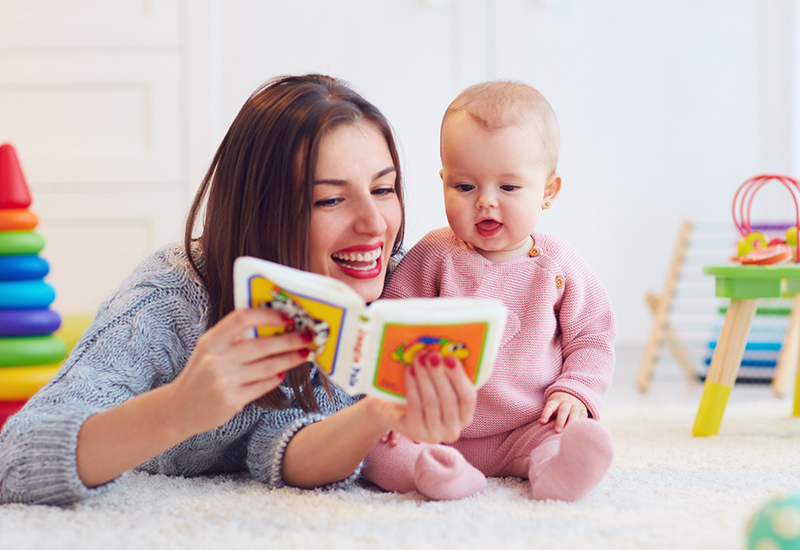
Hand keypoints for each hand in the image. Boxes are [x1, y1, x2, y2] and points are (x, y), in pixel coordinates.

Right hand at [167, 308, 311, 436]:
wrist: (179, 408)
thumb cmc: (201, 374)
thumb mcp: (209, 350)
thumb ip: (234, 338)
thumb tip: (273, 323)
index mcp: (211, 341)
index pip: (242, 319)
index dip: (268, 316)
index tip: (287, 317)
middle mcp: (215, 360)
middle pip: (261, 345)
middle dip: (289, 340)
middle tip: (308, 336)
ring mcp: (224, 382)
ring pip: (267, 367)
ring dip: (290, 359)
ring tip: (304, 354)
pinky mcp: (232, 401)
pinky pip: (262, 386)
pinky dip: (275, 378)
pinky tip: (282, 373)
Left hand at [364, 350, 475, 443]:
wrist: (395, 412)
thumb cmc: (423, 394)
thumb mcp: (439, 386)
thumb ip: (447, 374)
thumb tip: (448, 347)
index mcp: (465, 417)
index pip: (468, 397)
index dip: (459, 377)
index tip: (450, 357)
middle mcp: (453, 430)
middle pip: (449, 399)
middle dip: (440, 374)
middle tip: (432, 354)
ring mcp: (434, 434)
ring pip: (431, 402)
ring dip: (425, 377)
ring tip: (419, 357)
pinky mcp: (415, 432)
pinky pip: (415, 406)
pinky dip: (412, 386)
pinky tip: (409, 370)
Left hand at [538, 391, 586, 432]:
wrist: (571, 394)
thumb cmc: (557, 405)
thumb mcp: (552, 406)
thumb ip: (547, 414)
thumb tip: (540, 423)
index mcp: (556, 401)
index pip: (549, 407)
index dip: (545, 414)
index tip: (541, 422)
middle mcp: (566, 402)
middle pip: (563, 411)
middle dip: (560, 421)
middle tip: (557, 431)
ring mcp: (575, 405)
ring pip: (574, 413)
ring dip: (571, 422)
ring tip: (569, 432)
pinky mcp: (582, 410)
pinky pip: (583, 415)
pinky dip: (582, 421)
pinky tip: (580, 428)